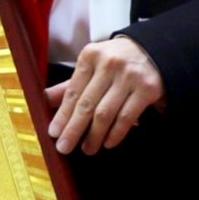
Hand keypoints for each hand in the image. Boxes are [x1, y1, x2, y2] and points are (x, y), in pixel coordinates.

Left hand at [45, 36, 164, 155]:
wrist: (154, 50)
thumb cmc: (116, 60)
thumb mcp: (92, 65)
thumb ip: (71, 84)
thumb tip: (45, 99)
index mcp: (90, 56)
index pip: (73, 91)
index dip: (62, 114)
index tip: (54, 133)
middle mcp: (108, 64)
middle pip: (87, 104)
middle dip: (74, 129)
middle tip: (64, 147)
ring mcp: (129, 76)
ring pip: (106, 112)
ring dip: (94, 135)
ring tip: (87, 149)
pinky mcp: (147, 88)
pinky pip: (127, 117)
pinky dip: (116, 133)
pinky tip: (108, 143)